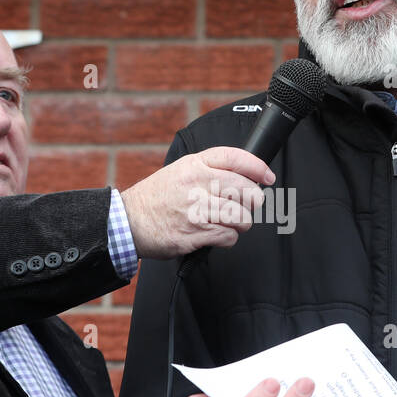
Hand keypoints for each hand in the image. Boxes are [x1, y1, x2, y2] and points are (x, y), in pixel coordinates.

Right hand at [120, 146, 274, 258]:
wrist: (129, 221)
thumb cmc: (157, 198)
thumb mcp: (180, 171)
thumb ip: (209, 170)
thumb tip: (244, 178)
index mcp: (195, 165)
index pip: (235, 158)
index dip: (258, 167)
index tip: (267, 177)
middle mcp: (198, 184)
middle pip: (245, 189)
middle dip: (252, 201)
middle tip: (246, 206)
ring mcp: (197, 209)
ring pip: (241, 216)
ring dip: (240, 223)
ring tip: (229, 222)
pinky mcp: (195, 232)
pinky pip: (229, 235)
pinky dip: (228, 238)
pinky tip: (217, 234)